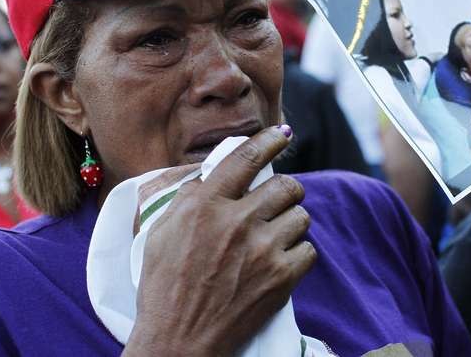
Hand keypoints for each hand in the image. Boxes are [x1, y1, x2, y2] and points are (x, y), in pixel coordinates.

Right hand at [123, 126, 315, 356]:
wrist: (179, 340)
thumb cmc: (164, 286)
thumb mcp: (161, 231)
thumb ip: (190, 197)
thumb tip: (214, 173)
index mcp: (205, 205)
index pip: (246, 158)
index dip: (268, 140)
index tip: (281, 135)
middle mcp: (236, 222)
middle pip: (285, 185)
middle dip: (286, 189)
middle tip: (278, 200)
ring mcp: (262, 250)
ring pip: (301, 215)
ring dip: (291, 221)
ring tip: (275, 235)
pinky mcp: (281, 278)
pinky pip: (309, 249)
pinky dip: (298, 253)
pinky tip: (279, 261)